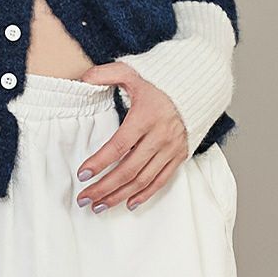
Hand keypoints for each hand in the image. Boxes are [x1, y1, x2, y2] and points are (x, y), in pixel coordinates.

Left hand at [75, 61, 188, 212]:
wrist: (195, 84)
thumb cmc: (159, 79)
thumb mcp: (130, 71)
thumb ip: (104, 74)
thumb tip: (82, 79)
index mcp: (145, 116)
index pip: (119, 146)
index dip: (100, 162)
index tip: (83, 174)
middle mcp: (159, 136)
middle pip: (129, 170)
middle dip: (104, 187)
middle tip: (84, 198)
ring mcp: (171, 148)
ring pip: (143, 180)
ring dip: (120, 195)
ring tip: (100, 205)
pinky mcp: (179, 155)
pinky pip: (161, 181)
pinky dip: (145, 195)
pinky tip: (129, 203)